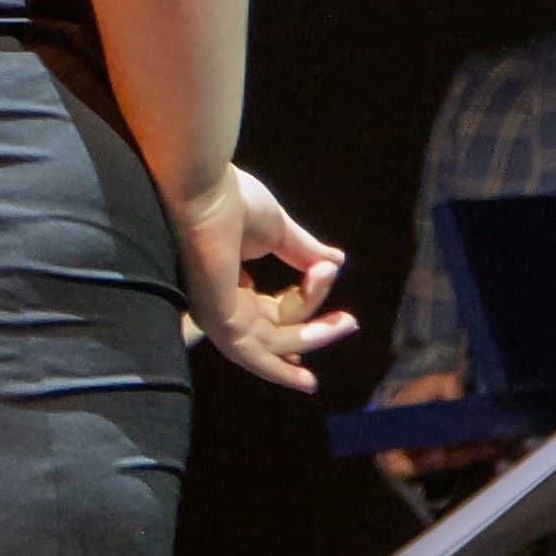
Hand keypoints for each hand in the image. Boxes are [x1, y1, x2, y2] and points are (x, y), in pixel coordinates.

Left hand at [173, 168, 355, 395]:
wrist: (206, 188)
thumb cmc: (230, 200)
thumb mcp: (278, 232)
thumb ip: (304, 252)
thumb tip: (337, 262)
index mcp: (231, 282)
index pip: (273, 309)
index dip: (304, 302)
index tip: (329, 271)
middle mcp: (221, 303)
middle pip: (276, 330)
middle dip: (315, 330)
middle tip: (350, 322)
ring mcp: (217, 314)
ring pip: (270, 344)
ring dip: (312, 338)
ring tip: (347, 322)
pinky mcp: (218, 319)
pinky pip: (254, 353)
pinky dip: (281, 366)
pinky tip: (308, 364)